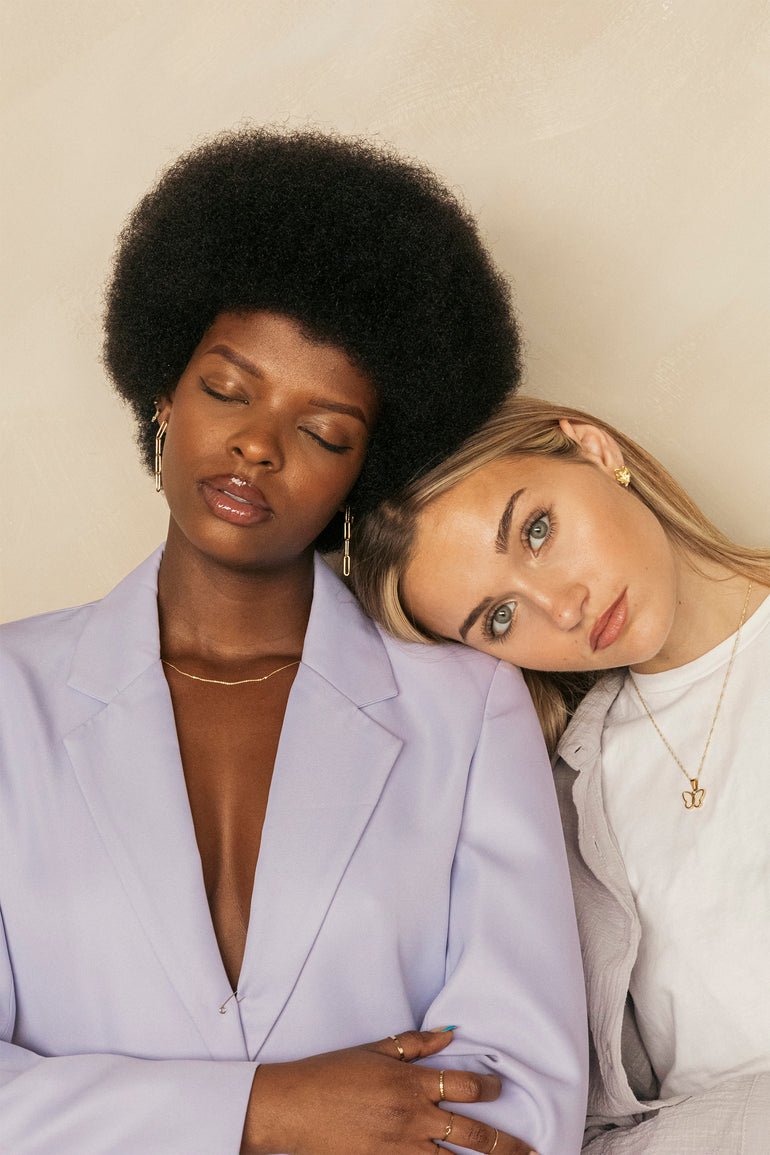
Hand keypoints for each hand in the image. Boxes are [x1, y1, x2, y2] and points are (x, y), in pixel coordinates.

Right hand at [241, 1027, 536, 1154]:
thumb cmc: (329, 1074)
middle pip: (472, 1135)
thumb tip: (451, 1034)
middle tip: (527, 1150)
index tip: (499, 1092)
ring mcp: (398, 1149)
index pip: (464, 1086)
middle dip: (505, 1145)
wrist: (290, 1108)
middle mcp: (410, 1118)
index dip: (489, 1090)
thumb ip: (415, 1045)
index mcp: (409, 1083)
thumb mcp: (373, 1050)